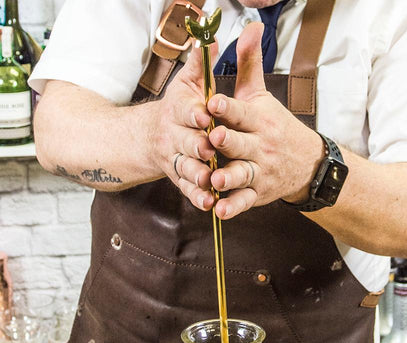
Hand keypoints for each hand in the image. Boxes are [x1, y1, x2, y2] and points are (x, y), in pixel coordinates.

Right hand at [150, 45, 217, 210]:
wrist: (151, 138)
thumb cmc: (178, 107)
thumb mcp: (187, 82)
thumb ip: (200, 62)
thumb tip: (210, 29)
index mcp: (178, 111)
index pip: (185, 111)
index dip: (194, 112)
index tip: (205, 113)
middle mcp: (174, 136)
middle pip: (186, 141)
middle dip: (198, 144)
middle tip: (211, 148)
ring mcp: (176, 159)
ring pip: (186, 168)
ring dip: (197, 174)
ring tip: (210, 179)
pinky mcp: (180, 178)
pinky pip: (187, 190)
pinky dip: (197, 198)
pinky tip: (210, 204)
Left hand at [207, 23, 324, 219]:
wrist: (306, 163)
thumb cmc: (276, 126)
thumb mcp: (263, 95)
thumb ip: (251, 64)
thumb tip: (250, 26)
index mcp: (260, 119)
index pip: (242, 111)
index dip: (228, 107)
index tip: (213, 100)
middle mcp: (260, 146)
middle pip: (240, 143)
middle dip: (227, 141)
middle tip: (212, 138)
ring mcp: (259, 171)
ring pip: (242, 174)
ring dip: (230, 177)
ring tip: (216, 179)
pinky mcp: (257, 192)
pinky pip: (244, 201)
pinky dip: (233, 207)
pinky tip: (219, 211)